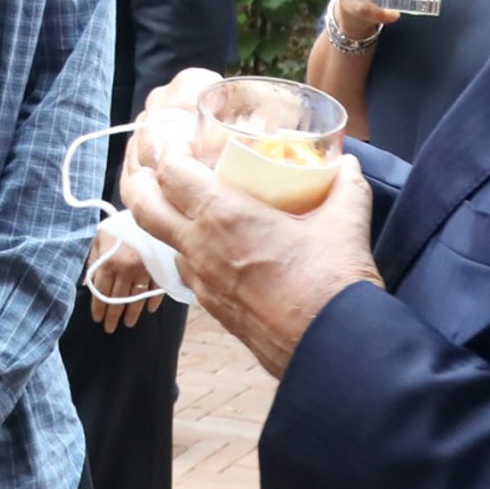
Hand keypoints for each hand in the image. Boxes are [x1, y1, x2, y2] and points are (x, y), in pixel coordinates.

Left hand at [84, 216, 164, 333]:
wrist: (146, 210)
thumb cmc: (118, 225)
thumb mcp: (99, 238)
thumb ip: (92, 261)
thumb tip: (86, 283)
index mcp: (109, 262)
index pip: (100, 292)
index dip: (98, 307)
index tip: (97, 319)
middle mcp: (126, 269)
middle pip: (117, 300)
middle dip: (112, 316)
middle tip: (110, 329)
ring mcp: (144, 270)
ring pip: (136, 299)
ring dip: (131, 314)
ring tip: (127, 324)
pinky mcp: (159, 268)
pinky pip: (156, 290)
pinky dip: (153, 301)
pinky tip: (149, 310)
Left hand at [120, 132, 381, 377]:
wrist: (332, 351)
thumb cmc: (334, 284)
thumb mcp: (345, 223)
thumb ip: (347, 186)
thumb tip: (350, 164)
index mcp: (223, 215)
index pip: (170, 170)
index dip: (165, 148)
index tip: (176, 138)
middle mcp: (199, 246)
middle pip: (142, 205)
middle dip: (139, 179)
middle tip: (154, 164)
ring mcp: (200, 279)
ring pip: (161, 240)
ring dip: (163, 218)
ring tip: (185, 202)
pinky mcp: (210, 306)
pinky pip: (186, 268)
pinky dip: (189, 250)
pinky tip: (213, 245)